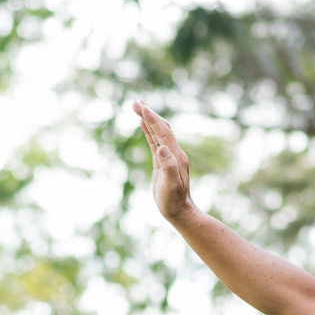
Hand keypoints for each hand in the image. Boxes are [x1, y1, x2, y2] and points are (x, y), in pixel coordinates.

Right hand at [133, 101, 193, 221]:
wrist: (179, 212)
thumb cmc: (173, 201)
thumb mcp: (171, 185)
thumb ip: (168, 166)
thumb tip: (162, 148)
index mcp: (175, 155)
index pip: (162, 131)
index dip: (151, 118)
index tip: (140, 107)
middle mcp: (173, 153)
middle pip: (161, 127)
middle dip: (149, 114)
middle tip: (135, 102)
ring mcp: (168, 156)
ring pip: (158, 132)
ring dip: (148, 119)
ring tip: (138, 107)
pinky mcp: (162, 162)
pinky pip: (155, 142)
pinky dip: (149, 131)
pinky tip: (143, 124)